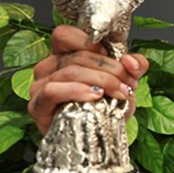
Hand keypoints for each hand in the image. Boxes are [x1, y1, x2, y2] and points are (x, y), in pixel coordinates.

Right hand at [28, 25, 148, 133]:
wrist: (102, 138)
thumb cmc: (108, 107)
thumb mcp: (126, 82)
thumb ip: (135, 65)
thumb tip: (132, 61)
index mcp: (63, 55)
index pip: (65, 34)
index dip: (91, 42)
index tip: (116, 58)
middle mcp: (48, 67)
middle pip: (76, 56)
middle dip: (110, 68)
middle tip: (129, 83)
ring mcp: (40, 86)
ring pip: (69, 71)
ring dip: (101, 81)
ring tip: (120, 93)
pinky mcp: (38, 106)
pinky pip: (53, 91)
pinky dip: (76, 91)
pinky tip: (95, 96)